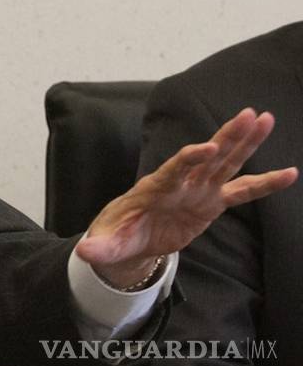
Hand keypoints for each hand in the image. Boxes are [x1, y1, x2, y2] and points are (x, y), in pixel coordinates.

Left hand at [78, 108, 297, 287]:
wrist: (128, 237)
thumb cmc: (117, 235)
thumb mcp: (107, 244)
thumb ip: (100, 247)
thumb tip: (83, 251)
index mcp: (155, 188)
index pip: (174, 170)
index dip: (190, 158)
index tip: (208, 148)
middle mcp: (180, 183)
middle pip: (207, 157)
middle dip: (227, 136)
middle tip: (249, 114)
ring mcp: (198, 191)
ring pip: (226, 164)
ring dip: (246, 143)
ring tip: (266, 119)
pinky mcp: (211, 203)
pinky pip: (242, 192)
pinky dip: (265, 184)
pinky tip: (290, 174)